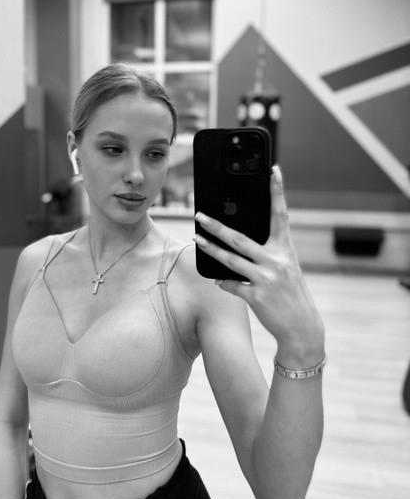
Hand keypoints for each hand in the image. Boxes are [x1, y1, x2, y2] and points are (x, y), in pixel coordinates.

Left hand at [194, 165, 324, 367]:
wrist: (302, 327)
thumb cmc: (292, 293)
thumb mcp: (287, 268)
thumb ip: (268, 253)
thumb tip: (239, 241)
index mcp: (286, 249)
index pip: (281, 214)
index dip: (278, 191)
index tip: (274, 170)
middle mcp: (276, 261)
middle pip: (239, 238)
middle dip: (217, 225)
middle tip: (199, 215)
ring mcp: (265, 279)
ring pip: (229, 259)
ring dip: (210, 248)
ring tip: (196, 237)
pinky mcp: (256, 297)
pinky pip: (231, 285)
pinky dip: (222, 281)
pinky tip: (216, 279)